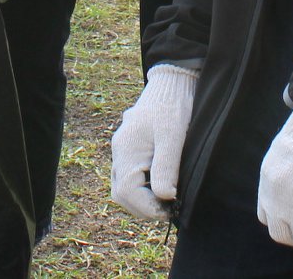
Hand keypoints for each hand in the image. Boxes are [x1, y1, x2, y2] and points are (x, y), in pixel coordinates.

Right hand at [110, 64, 196, 220]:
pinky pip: (129, 177)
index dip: (147, 207)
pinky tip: (160, 186)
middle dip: (143, 207)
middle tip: (169, 210)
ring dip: (142, 200)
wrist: (172, 82)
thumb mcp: (173, 136)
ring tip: (166, 201)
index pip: (127, 191)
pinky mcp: (131, 149)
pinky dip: (142, 189)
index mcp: (126, 149)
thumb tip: (164, 196)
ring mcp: (123, 150)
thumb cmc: (174, 106)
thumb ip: (165, 166)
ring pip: (123, 187)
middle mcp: (119, 151)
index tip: (170, 209)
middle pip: (121, 193)